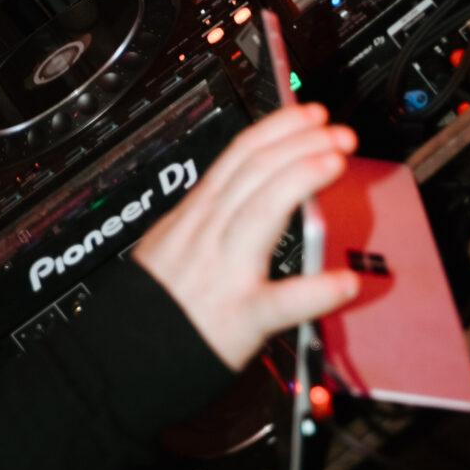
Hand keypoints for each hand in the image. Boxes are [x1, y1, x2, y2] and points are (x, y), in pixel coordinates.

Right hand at [132, 104, 361, 370]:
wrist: (124, 356)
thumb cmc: (156, 302)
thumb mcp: (174, 238)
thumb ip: (216, 214)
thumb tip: (259, 188)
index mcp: (198, 212)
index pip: (241, 154)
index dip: (279, 128)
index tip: (310, 112)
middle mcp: (211, 232)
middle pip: (257, 171)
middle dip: (301, 143)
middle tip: (339, 132)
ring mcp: (225, 271)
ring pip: (262, 211)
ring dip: (301, 178)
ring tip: (335, 161)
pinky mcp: (240, 317)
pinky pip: (281, 302)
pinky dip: (315, 292)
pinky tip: (344, 283)